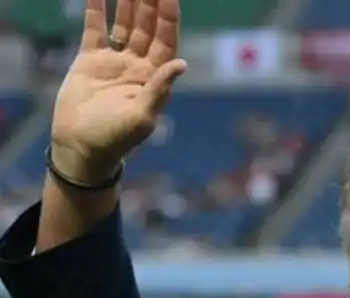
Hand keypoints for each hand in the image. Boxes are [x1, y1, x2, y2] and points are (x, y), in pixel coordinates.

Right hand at [51, 0, 185, 182]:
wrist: (81, 146)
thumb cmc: (115, 138)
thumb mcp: (142, 117)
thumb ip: (160, 89)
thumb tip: (182, 64)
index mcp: (155, 78)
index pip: (166, 40)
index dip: (169, 17)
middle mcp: (139, 66)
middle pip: (148, 27)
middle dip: (151, 3)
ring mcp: (116, 61)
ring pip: (126, 24)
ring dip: (129, 2)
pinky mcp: (91, 60)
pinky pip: (96, 28)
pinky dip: (97, 9)